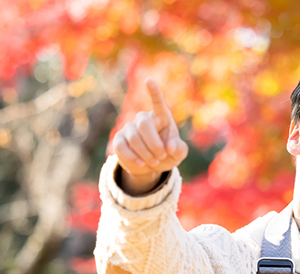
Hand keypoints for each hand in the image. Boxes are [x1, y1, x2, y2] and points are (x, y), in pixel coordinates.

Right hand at [110, 78, 188, 194]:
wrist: (151, 166)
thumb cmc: (168, 154)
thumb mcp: (178, 153)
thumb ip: (179, 149)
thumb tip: (170, 146)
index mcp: (161, 117)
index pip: (158, 102)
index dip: (154, 92)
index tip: (149, 81)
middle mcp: (144, 119)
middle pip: (144, 125)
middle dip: (154, 143)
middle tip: (162, 155)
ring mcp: (129, 128)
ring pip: (134, 138)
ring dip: (146, 154)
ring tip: (154, 162)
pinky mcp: (119, 140)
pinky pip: (122, 147)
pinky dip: (133, 158)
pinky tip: (141, 164)